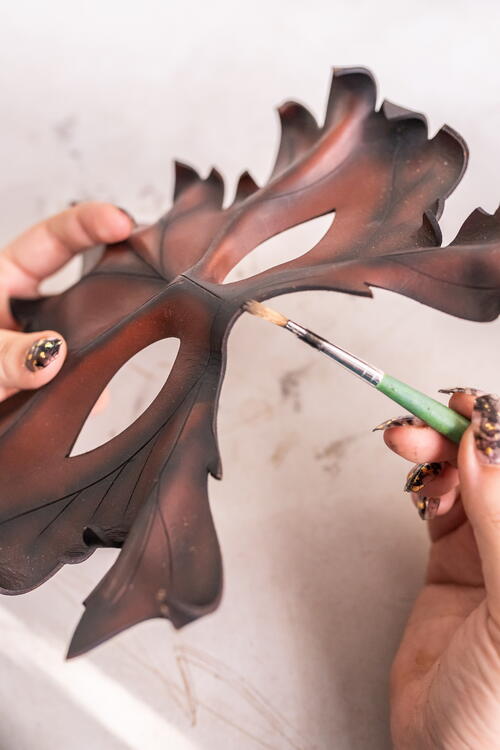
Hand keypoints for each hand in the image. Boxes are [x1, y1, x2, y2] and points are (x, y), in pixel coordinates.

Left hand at [0, 203, 133, 401]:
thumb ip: (6, 355)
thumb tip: (53, 353)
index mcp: (7, 278)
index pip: (54, 238)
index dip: (89, 224)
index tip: (122, 221)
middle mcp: (34, 306)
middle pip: (87, 280)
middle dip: (121, 273)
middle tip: (155, 267)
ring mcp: (52, 344)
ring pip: (91, 335)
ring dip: (106, 346)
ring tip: (129, 346)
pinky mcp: (59, 381)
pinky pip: (85, 381)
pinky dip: (94, 393)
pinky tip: (97, 403)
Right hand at [377, 390, 499, 747]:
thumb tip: (484, 443)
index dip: (499, 429)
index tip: (464, 407)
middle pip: (494, 466)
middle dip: (458, 435)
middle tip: (419, 426)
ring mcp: (492, 554)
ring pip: (467, 478)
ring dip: (436, 452)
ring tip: (406, 446)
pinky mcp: (454, 567)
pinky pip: (443, 506)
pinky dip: (427, 483)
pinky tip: (419, 480)